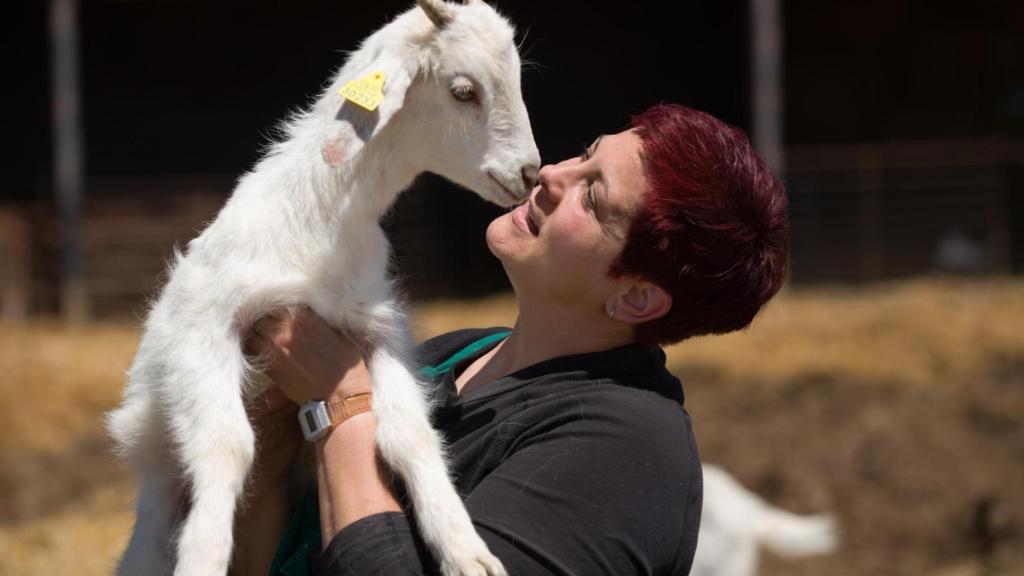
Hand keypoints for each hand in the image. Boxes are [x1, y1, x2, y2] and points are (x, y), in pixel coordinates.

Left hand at [245, 307, 371, 405]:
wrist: (340, 397)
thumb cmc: (345, 366)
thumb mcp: (341, 334)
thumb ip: (322, 319)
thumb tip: (315, 311)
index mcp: (305, 317)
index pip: (280, 299)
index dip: (279, 304)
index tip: (280, 309)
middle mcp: (286, 329)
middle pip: (263, 313)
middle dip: (265, 316)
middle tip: (269, 320)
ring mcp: (275, 347)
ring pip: (253, 330)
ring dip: (256, 330)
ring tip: (261, 332)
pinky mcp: (270, 366)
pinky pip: (250, 350)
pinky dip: (251, 346)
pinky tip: (256, 346)